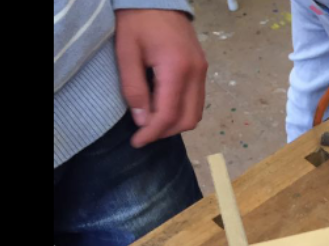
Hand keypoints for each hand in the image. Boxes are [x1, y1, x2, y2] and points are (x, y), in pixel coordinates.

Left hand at [115, 9, 207, 147]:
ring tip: (154, 122)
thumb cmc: (137, 20)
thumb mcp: (127, 52)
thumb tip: (142, 122)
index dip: (153, 133)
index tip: (137, 142)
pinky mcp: (202, 70)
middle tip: (145, 133)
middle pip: (187, 119)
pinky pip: (196, 102)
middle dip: (165, 131)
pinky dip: (182, 112)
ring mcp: (202, 72)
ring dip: (175, 124)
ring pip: (195, 114)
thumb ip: (134, 89)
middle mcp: (196, 73)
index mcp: (176, 68)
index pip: (169, 114)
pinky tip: (165, 108)